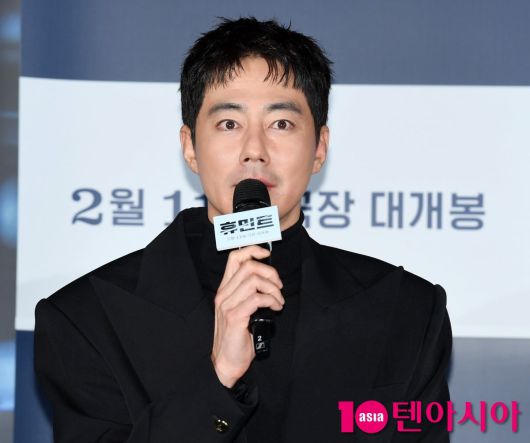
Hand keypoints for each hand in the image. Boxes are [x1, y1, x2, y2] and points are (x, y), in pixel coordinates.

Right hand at [211, 245, 283, 387]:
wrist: (227, 362)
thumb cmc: (237, 338)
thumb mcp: (242, 310)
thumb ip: (249, 294)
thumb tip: (270, 282)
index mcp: (225, 290)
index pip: (234, 258)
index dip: (252, 250)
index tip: (267, 255)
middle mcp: (224, 294)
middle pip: (249, 266)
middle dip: (270, 273)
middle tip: (279, 287)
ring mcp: (228, 305)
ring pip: (254, 280)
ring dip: (273, 289)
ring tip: (278, 301)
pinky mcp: (235, 317)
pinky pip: (257, 298)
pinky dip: (272, 301)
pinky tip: (276, 308)